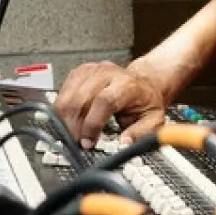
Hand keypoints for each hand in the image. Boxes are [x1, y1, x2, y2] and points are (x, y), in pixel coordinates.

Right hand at [53, 61, 167, 147]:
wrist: (141, 82)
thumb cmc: (145, 101)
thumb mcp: (154, 120)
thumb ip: (141, 133)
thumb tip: (124, 143)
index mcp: (127, 84)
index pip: (104, 101)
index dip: (92, 124)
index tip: (88, 141)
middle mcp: (107, 73)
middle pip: (80, 99)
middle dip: (75, 127)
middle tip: (78, 143)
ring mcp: (91, 71)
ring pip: (66, 97)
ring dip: (66, 121)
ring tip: (74, 134)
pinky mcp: (78, 72)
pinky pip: (61, 93)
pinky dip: (62, 111)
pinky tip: (71, 121)